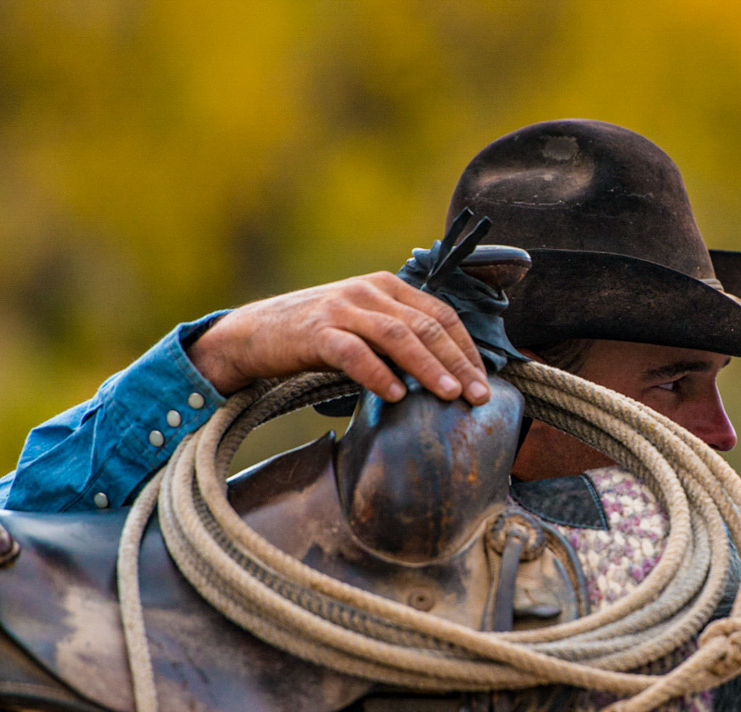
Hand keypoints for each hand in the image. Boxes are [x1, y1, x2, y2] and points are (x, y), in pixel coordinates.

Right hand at [187, 272, 489, 402]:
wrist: (255, 333)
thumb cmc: (316, 336)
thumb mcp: (364, 326)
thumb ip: (399, 339)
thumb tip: (447, 373)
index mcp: (387, 287)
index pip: (441, 315)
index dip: (467, 349)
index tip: (485, 381)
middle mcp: (368, 291)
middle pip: (426, 326)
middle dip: (458, 363)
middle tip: (479, 395)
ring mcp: (342, 308)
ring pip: (397, 336)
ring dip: (428, 367)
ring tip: (449, 396)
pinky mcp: (316, 332)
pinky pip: (354, 353)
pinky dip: (378, 374)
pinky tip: (396, 395)